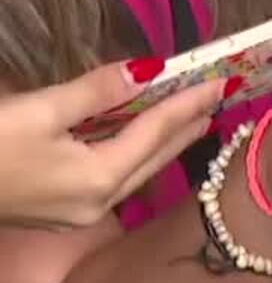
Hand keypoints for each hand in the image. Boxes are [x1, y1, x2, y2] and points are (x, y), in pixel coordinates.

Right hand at [0, 62, 219, 228]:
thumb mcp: (38, 111)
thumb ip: (95, 91)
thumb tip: (147, 69)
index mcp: (99, 178)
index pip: (158, 132)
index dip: (190, 103)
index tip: (222, 80)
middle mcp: (96, 203)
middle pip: (155, 157)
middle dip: (187, 126)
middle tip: (218, 98)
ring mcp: (75, 213)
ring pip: (135, 171)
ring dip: (163, 142)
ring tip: (189, 116)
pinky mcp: (56, 211)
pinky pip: (112, 178)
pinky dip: (132, 154)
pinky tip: (136, 140)